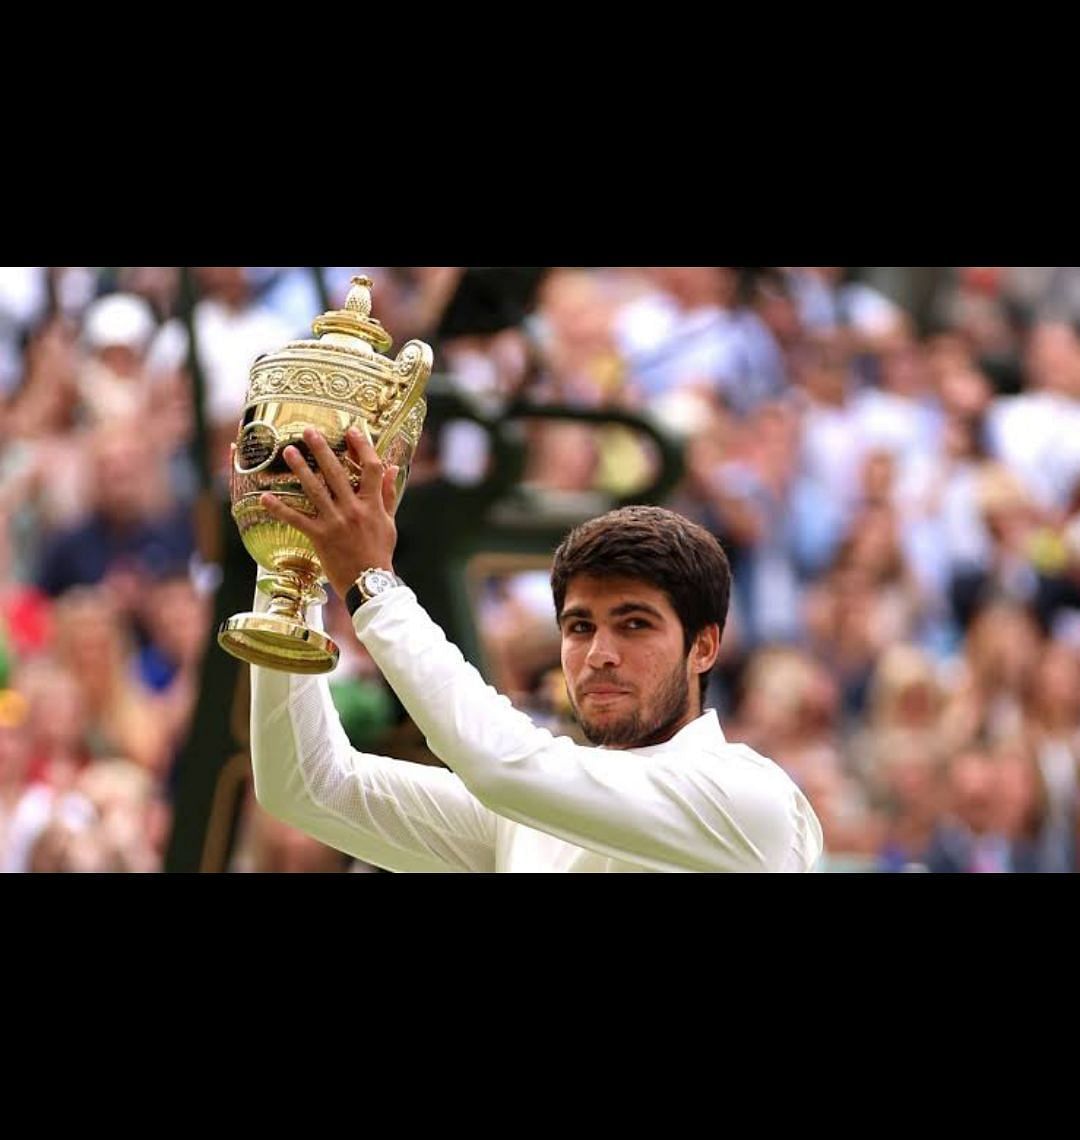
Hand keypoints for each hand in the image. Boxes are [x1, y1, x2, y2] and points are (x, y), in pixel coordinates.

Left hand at [260, 427, 399, 598]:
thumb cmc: (380, 552)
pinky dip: (279, 508)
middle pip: (337, 472)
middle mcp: (353, 509)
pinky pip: (296, 519)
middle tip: (309, 431)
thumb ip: (388, 494)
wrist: (369, 582)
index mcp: (372, 504)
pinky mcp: (319, 536)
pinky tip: (264, 497)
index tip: (352, 431)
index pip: (370, 468)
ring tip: (288, 451)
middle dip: (322, 450)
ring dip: (300, 469)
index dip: (362, 447)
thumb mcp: (389, 522)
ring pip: (315, 490)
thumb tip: (392, 468)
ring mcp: (335, 522)